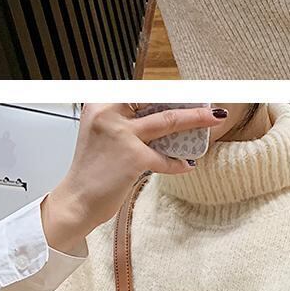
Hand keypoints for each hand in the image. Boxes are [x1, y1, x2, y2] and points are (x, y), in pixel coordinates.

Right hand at [41, 102, 221, 251]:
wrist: (75, 201)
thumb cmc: (90, 171)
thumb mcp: (101, 134)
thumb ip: (125, 120)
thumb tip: (161, 116)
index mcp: (100, 103)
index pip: (141, 89)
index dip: (167, 89)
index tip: (186, 89)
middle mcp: (109, 113)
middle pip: (158, 99)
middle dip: (186, 98)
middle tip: (207, 99)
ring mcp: (121, 134)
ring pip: (169, 121)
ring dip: (196, 119)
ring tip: (214, 119)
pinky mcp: (133, 157)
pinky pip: (165, 158)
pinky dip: (178, 163)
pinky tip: (187, 165)